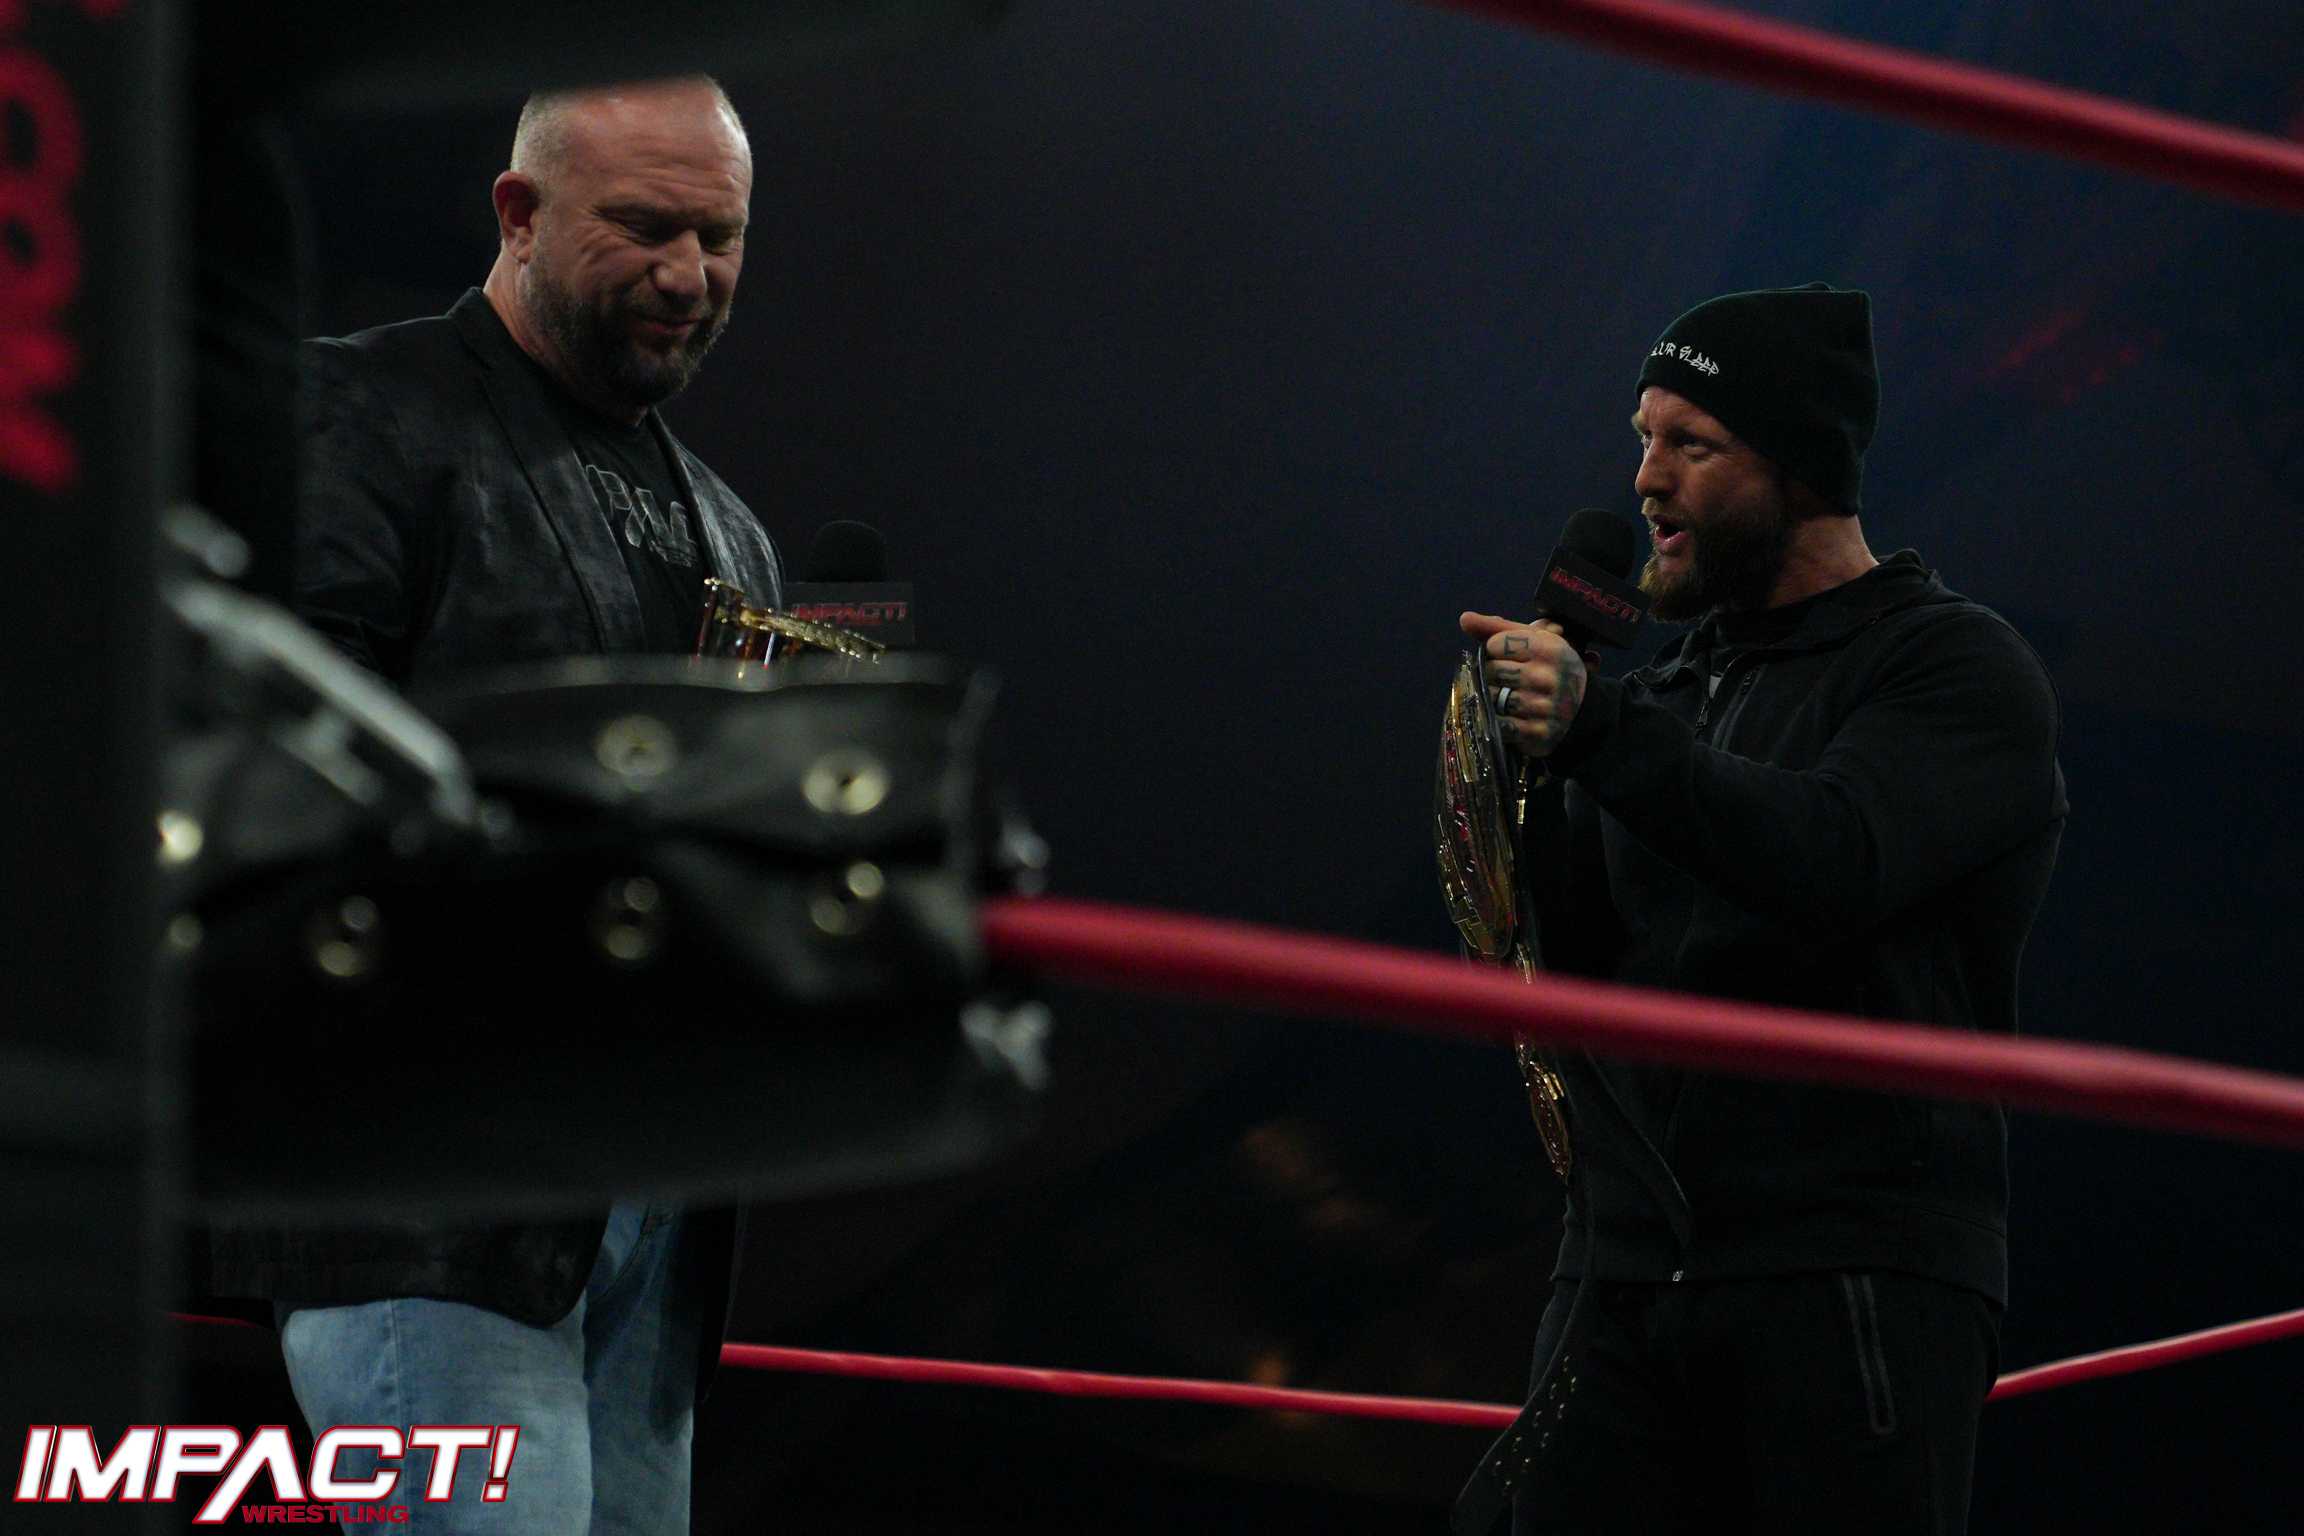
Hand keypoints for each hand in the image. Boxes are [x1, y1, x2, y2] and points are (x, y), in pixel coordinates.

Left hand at [1458, 612, 1586, 758]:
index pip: (1497, 644)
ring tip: (1503, 695)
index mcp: (1549, 648)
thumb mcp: (1532, 640)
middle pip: (1493, 672)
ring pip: (1494, 698)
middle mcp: (1549, 677)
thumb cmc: (1547, 666)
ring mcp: (1544, 707)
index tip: (1503, 654)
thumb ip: (1498, 628)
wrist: (1581, 705)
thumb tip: (1465, 619)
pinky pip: (1500, 725)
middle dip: (1490, 674)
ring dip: (1491, 697)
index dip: (1493, 649)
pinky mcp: (1538, 732)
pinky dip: (1496, 720)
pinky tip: (1505, 714)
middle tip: (1501, 677)